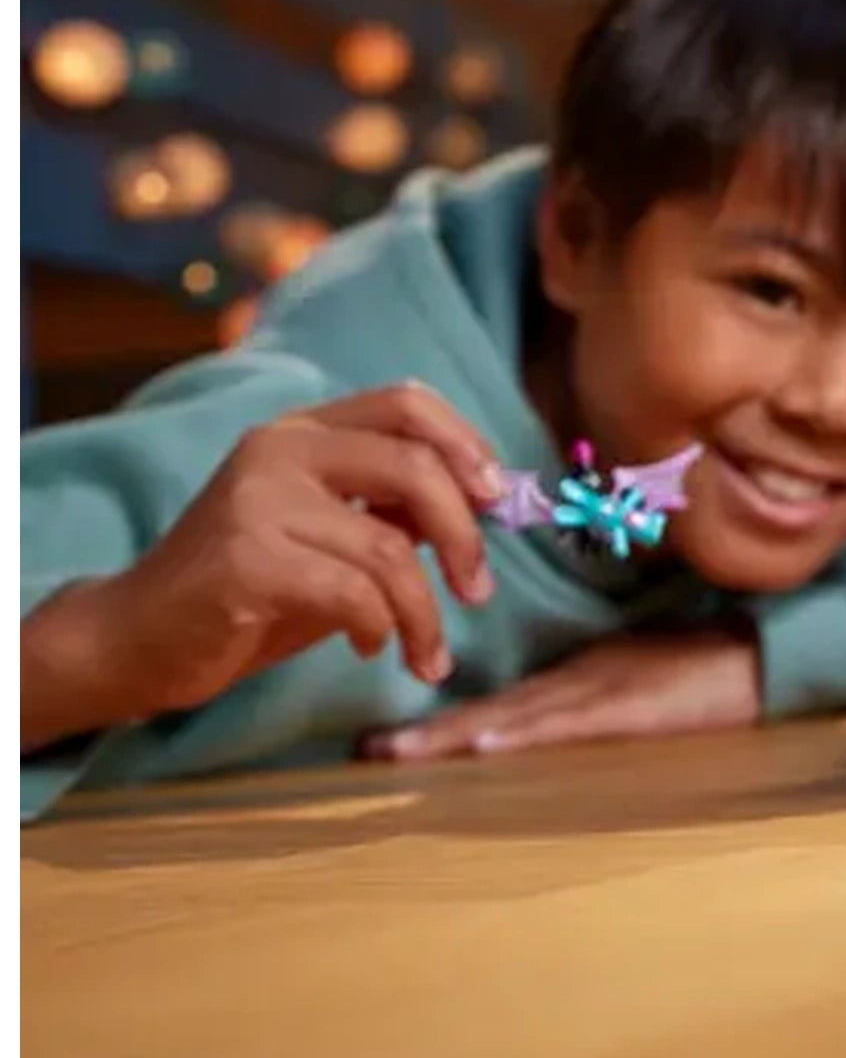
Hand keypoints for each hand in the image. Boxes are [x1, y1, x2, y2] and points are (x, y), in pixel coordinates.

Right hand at [21, 383, 502, 746]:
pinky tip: (374, 648)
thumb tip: (488, 500)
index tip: (499, 499)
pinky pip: (353, 593)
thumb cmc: (248, 590)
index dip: (467, 445)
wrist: (135, 639)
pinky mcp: (245, 560)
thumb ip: (395, 511)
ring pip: (389, 548)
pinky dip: (382, 628)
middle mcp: (279, 451)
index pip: (406, 403)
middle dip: (465, 536)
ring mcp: (258, 501)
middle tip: (479, 591)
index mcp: (304, 432)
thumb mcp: (332, 537)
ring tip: (430, 654)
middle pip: (414, 467)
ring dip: (426, 613)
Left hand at [361, 627, 762, 760]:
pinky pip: (568, 723)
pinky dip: (524, 733)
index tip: (383, 745)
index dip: (440, 725)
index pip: (499, 704)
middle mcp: (579, 680)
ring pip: (516, 717)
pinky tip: (485, 744)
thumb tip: (540, 729)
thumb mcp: (641, 677)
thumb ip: (596, 698)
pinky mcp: (633, 706)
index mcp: (579, 677)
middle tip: (367, 753)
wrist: (768, 653)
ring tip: (399, 754)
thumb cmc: (711, 667)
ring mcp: (604, 691)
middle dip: (429, 736)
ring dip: (455, 737)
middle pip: (493, 711)